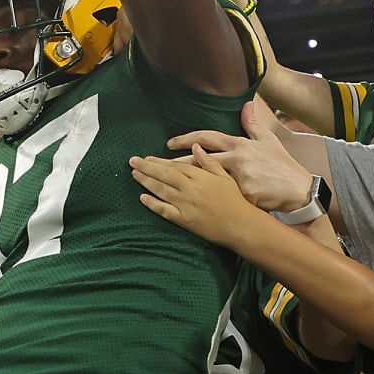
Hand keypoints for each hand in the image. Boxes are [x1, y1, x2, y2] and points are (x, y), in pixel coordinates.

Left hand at [131, 145, 286, 250]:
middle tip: (132, 161)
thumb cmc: (235, 200)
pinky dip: (152, 204)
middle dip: (146, 167)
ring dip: (146, 181)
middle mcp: (190, 189)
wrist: (241, 225)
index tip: (147, 157)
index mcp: (200, 176)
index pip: (175, 166)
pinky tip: (142, 198)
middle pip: (164, 175)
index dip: (159, 161)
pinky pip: (164, 210)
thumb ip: (208, 162)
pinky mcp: (184, 220)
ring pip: (161, 190)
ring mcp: (185, 204)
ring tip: (134, 174)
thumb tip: (195, 147)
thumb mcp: (225, 177)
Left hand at [166, 103, 315, 216]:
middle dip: (171, 163)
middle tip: (149, 164)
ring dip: (175, 183)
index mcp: (239, 145)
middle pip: (196, 161)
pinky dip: (200, 203)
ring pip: (201, 181)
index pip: (207, 138)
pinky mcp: (241, 196)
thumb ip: (253, 124)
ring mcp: (237, 179)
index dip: (186, 139)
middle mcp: (236, 159)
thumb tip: (246, 105)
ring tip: (154, 184)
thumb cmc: (283, 166)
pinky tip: (178, 206)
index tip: (168, 144)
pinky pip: (217, 201)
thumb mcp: (269, 141)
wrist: (299, 191)